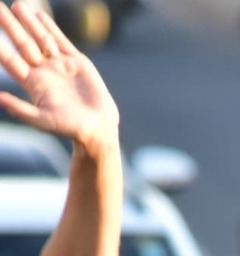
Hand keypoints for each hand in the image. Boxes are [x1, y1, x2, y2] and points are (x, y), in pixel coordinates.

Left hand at [0, 3, 118, 152]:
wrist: (98, 128)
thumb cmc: (70, 128)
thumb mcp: (43, 121)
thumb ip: (21, 109)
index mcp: (32, 83)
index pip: (10, 60)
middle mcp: (43, 71)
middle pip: (22, 44)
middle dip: (10, 26)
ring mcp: (59, 65)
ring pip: (40, 39)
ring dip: (28, 23)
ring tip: (16, 6)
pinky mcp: (77, 62)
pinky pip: (61, 41)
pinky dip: (51, 28)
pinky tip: (40, 16)